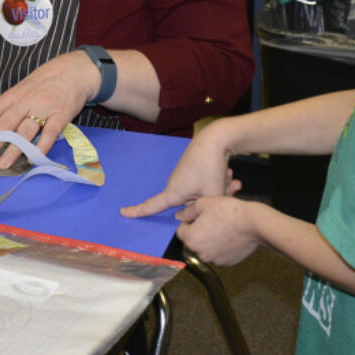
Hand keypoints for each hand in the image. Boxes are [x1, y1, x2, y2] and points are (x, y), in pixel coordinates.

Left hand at [0, 50, 100, 169]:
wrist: (75, 70)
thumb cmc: (45, 82)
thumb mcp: (23, 90)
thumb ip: (9, 107)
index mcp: (13, 96)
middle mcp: (25, 102)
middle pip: (6, 124)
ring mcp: (44, 108)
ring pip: (25, 131)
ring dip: (13, 149)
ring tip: (3, 164)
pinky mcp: (62, 114)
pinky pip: (51, 132)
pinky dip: (42, 146)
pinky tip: (34, 158)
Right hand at [120, 119, 240, 217]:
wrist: (217, 139)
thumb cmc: (210, 168)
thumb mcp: (212, 195)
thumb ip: (202, 211)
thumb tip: (188, 215)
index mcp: (175, 192)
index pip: (152, 206)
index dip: (138, 211)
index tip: (122, 213)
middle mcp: (176, 185)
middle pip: (192, 203)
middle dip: (210, 199)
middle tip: (229, 188)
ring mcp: (185, 177)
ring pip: (202, 193)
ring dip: (218, 188)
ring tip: (231, 179)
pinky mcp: (194, 170)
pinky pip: (206, 183)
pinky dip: (218, 180)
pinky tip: (229, 173)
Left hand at [173, 195, 260, 265]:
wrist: (253, 223)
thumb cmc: (228, 211)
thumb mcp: (204, 203)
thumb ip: (188, 211)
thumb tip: (179, 216)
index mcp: (191, 239)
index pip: (180, 231)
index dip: (187, 222)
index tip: (198, 216)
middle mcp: (200, 253)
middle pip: (193, 241)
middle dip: (198, 231)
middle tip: (210, 220)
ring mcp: (214, 260)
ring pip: (206, 248)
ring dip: (209, 240)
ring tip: (222, 227)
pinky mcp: (227, 262)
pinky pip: (218, 253)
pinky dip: (221, 246)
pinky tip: (229, 235)